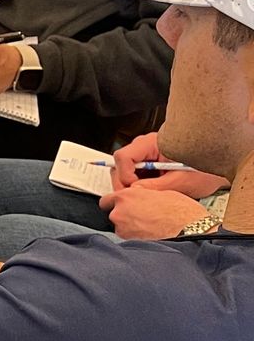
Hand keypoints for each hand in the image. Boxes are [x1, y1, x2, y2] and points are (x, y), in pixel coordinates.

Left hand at [98, 186, 210, 240]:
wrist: (190, 228)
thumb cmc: (180, 210)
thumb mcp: (157, 192)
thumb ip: (140, 194)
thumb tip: (136, 196)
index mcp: (125, 196)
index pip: (107, 200)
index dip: (114, 203)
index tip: (120, 205)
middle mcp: (119, 212)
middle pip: (112, 214)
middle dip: (123, 215)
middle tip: (140, 216)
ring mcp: (123, 229)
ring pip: (120, 227)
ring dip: (129, 226)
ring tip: (148, 225)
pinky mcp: (131, 241)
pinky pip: (128, 237)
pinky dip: (135, 236)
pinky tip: (150, 233)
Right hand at [109, 132, 226, 198]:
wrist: (221, 166)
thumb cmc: (205, 169)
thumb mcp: (181, 182)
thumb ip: (155, 186)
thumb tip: (134, 191)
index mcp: (152, 143)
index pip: (123, 156)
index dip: (124, 174)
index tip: (134, 188)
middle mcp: (146, 145)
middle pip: (121, 163)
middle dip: (126, 182)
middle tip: (137, 196)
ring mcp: (147, 153)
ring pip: (126, 169)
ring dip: (133, 183)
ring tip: (150, 193)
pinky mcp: (150, 161)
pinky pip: (136, 172)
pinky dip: (140, 183)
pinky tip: (154, 189)